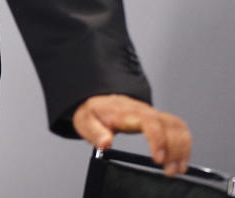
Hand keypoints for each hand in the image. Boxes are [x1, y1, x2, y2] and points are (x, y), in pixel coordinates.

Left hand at [73, 94, 191, 176]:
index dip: (157, 139)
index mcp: (126, 112)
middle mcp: (144, 111)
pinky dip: (185, 144)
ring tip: (178, 169)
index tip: (158, 159)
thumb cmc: (95, 112)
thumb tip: (105, 143)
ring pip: (178, 126)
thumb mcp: (86, 121)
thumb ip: (95, 132)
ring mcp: (154, 114)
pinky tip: (181, 160)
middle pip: (169, 125)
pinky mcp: (160, 119)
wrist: (99, 101)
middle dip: (174, 150)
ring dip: (183, 148)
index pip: (149, 121)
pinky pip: (179, 128)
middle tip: (169, 171)